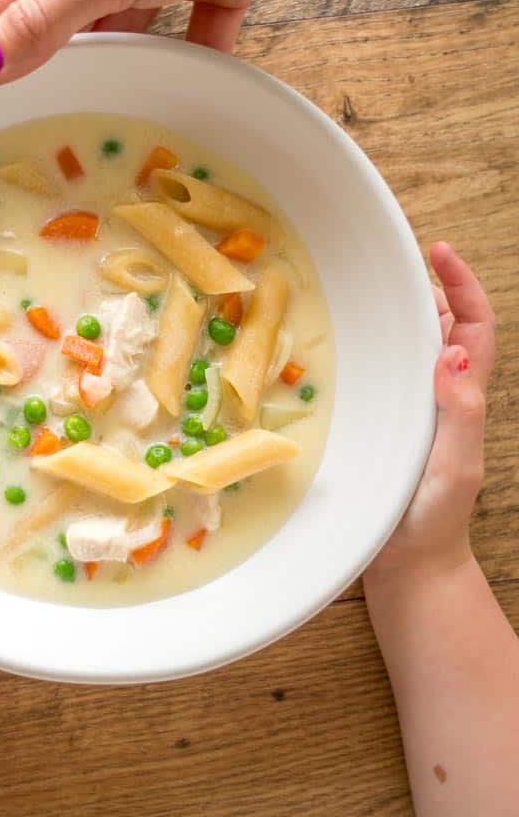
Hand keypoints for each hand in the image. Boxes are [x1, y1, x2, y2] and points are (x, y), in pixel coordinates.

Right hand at [368, 243, 495, 577]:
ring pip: (411, 346)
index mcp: (463, 395)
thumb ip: (460, 412)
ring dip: (399, 314)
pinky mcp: (383, 422)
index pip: (474, 326)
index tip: (439, 253)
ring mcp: (411, 408)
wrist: (407, 564)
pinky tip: (342, 343)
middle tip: (394, 266)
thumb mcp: (456, 465)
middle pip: (444, 325)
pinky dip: (371, 349)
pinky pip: (381, 374)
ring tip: (369, 291)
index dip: (463, 286)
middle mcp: (439, 394)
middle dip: (428, 288)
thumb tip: (457, 352)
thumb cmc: (434, 517)